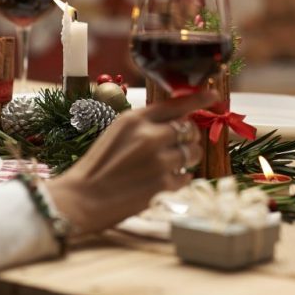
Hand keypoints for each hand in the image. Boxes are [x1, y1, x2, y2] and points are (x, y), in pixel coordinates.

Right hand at [46, 89, 217, 235]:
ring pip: (193, 152)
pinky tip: (164, 182)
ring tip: (170, 165)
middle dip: (188, 137)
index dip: (198, 99)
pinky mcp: (164, 184)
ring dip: (188, 158)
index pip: (176, 104)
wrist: (81, 200)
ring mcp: (159, 161)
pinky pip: (187, 176)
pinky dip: (180, 178)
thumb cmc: (97, 167)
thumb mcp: (117, 133)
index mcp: (135, 119)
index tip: (213, 95)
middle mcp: (150, 136)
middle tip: (178, 145)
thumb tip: (178, 120)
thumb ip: (145, 124)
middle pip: (189, 129)